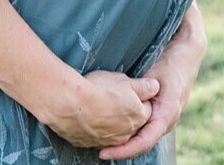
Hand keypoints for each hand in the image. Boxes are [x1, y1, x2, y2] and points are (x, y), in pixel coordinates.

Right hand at [39, 70, 159, 147]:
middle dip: (126, 112)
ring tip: (98, 104)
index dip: (138, 97)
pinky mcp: (89, 143)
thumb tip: (155, 86)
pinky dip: (94, 126)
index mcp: (138, 116)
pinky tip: (87, 114)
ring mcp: (107, 141)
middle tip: (113, 96)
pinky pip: (95, 135)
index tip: (128, 90)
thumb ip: (144, 86)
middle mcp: (126, 134)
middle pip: (131, 122)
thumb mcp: (125, 80)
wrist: (69, 103)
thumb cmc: (98, 89)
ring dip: (110, 121)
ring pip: (114, 131)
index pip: (146, 108)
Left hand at [95, 33, 204, 160]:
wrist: (186, 56)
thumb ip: (144, 90)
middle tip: (99, 151)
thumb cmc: (171, 65)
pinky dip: (130, 134)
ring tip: (103, 144)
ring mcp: (164, 119)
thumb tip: (132, 102)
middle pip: (142, 144)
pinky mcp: (160, 115)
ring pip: (143, 139)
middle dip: (121, 150)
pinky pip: (144, 130)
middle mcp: (167, 122)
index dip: (124, 150)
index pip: (144, 141)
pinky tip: (116, 132)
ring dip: (125, 144)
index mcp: (166, 115)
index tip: (105, 153)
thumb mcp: (156, 77)